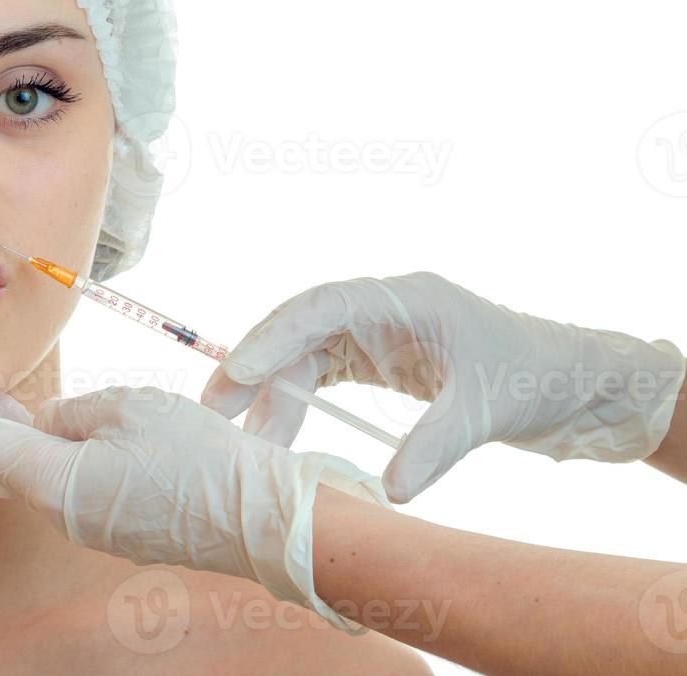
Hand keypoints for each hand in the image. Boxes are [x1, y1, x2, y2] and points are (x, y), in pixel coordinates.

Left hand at [0, 384, 388, 631]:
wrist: (264, 524)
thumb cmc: (200, 460)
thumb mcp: (128, 410)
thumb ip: (70, 413)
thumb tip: (45, 423)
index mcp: (52, 479)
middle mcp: (55, 507)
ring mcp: (82, 520)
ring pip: (23, 462)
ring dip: (3, 428)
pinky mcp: (107, 520)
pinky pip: (58, 474)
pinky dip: (44, 444)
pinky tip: (47, 422)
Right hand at [200, 271, 685, 502]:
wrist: (575, 385)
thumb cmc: (536, 377)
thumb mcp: (486, 409)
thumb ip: (434, 445)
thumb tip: (389, 492)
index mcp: (404, 299)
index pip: (322, 307)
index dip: (273, 336)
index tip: (236, 370)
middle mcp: (381, 310)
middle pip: (300, 331)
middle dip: (255, 368)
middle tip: (216, 411)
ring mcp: (377, 335)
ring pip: (305, 359)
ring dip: (273, 397)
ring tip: (245, 444)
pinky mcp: (379, 362)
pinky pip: (323, 379)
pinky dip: (298, 407)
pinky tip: (279, 441)